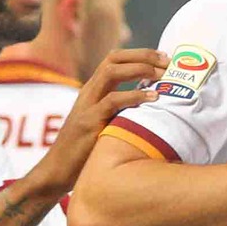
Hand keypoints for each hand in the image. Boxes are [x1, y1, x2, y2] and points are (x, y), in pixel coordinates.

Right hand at [35, 48, 167, 192]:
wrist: (58, 170)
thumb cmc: (88, 149)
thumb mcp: (106, 122)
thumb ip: (123, 110)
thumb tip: (155, 105)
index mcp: (94, 90)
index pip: (115, 59)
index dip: (140, 54)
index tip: (164, 58)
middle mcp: (89, 92)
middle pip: (114, 59)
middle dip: (143, 55)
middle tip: (168, 61)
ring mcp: (87, 105)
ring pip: (111, 71)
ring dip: (139, 69)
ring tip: (162, 75)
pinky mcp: (88, 121)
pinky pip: (112, 101)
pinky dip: (135, 96)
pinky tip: (153, 97)